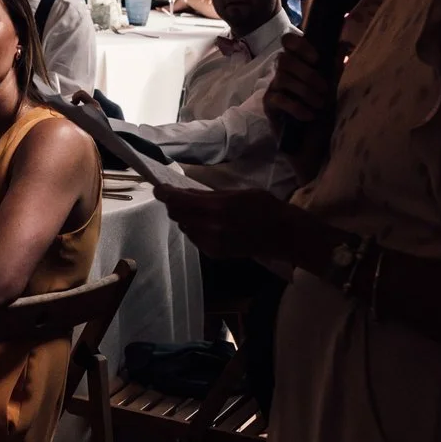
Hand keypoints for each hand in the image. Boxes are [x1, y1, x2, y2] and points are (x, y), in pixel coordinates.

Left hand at [154, 184, 327, 267]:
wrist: (283, 235)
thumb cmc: (265, 207)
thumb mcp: (239, 193)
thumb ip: (211, 195)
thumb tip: (187, 192)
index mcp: (219, 207)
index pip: (180, 200)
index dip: (165, 194)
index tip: (158, 188)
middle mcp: (212, 227)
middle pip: (177, 215)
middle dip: (173, 204)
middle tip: (174, 196)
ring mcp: (212, 242)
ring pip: (184, 227)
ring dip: (184, 217)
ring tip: (193, 209)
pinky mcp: (215, 253)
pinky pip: (194, 238)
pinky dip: (194, 229)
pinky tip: (205, 223)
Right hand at [263, 34, 337, 131]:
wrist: (316, 145)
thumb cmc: (324, 114)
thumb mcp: (333, 89)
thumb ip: (334, 68)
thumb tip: (342, 44)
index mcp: (298, 64)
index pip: (288, 41)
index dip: (300, 45)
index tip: (316, 59)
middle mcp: (283, 73)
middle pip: (284, 59)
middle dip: (307, 73)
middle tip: (324, 89)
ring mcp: (274, 89)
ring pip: (283, 78)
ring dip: (305, 91)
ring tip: (319, 105)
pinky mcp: (269, 106)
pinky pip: (279, 99)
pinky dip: (297, 107)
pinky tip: (309, 116)